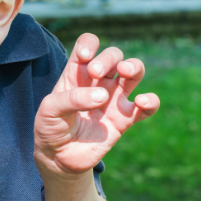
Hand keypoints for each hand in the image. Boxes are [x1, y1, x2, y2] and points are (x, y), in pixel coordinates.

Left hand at [34, 33, 159, 180]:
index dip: (90, 43)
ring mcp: (112, 99)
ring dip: (134, 66)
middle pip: (114, 55)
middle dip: (108, 58)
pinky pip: (146, 106)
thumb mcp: (49, 110)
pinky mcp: (124, 119)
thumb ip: (71, 98)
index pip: (88, 45)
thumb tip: (103, 96)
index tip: (84, 56)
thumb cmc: (50, 127)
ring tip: (125, 72)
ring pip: (134, 72)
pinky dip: (150, 101)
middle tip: (95, 73)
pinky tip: (141, 101)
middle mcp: (97, 82)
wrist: (57, 157)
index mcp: (76, 73)